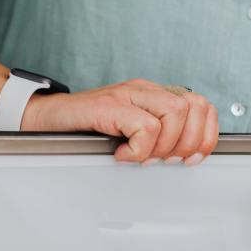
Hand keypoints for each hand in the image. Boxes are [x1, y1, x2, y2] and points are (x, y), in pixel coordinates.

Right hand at [21, 79, 218, 163]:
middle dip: (188, 142)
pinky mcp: (108, 106)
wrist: (46, 120)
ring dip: (163, 145)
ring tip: (142, 156)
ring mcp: (126, 94)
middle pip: (193, 107)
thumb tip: (187, 158)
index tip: (192, 158)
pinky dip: (139, 149)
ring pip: (174, 112)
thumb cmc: (87, 130)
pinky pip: (144, 126)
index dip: (205, 135)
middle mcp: (144, 90)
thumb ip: (158, 139)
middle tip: (165, 160)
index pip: (202, 106)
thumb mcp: (131, 134)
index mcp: (155, 95)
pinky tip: (122, 154)